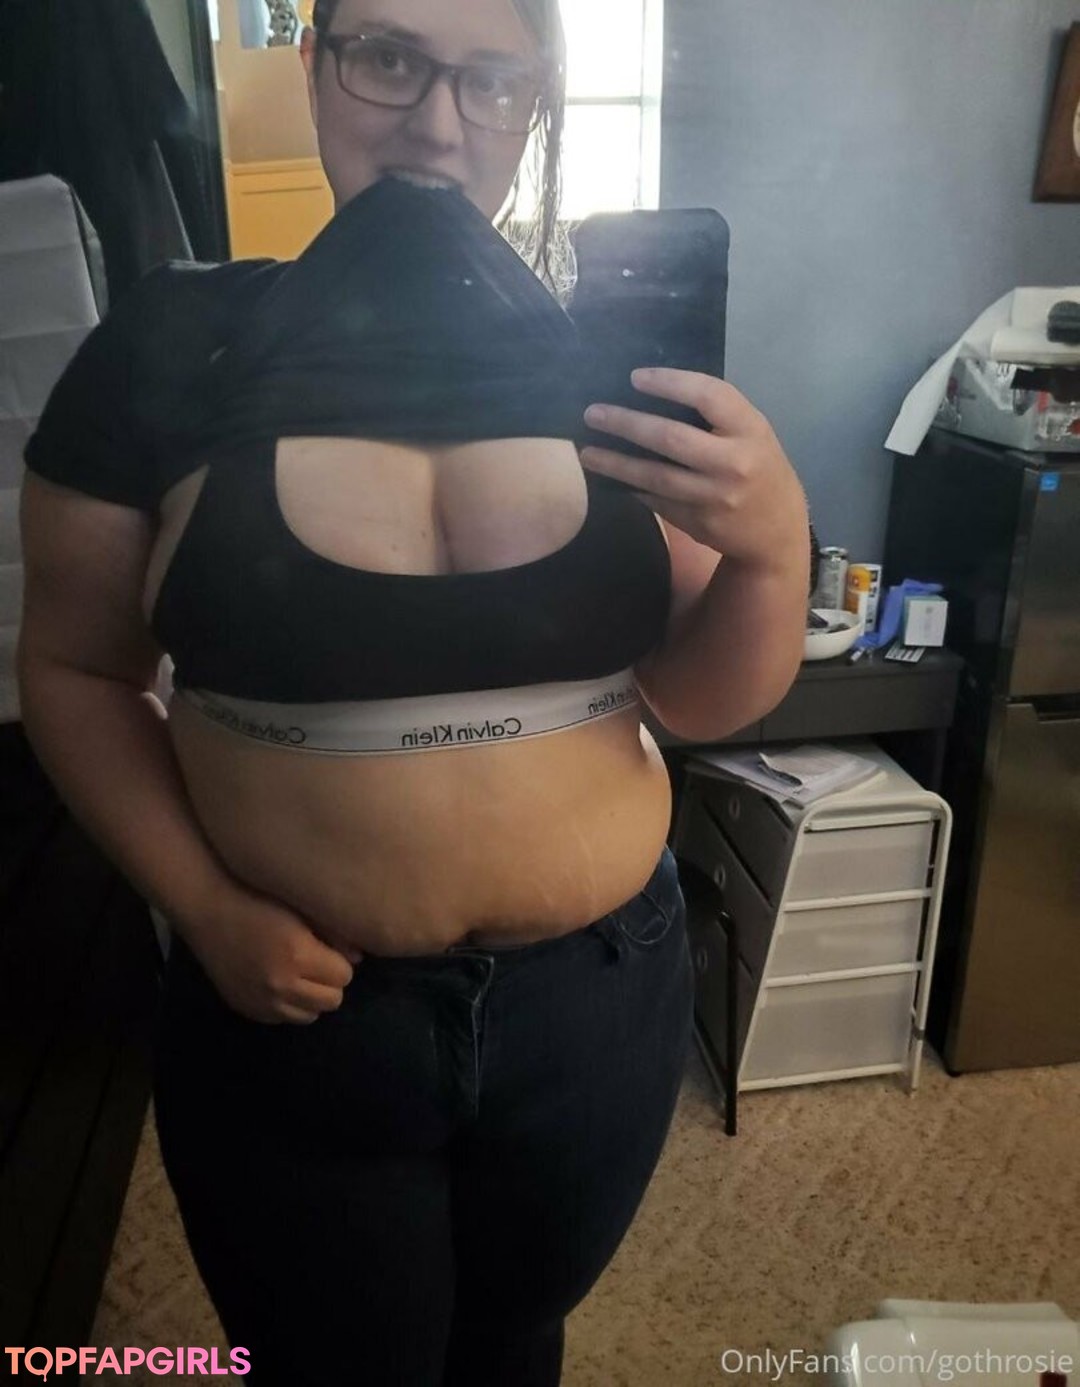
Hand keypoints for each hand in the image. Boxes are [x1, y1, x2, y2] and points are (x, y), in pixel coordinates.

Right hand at [181, 883, 360, 1024]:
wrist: (208, 909)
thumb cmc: (259, 900)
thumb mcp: (301, 909)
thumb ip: (334, 934)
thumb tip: (358, 958)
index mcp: (298, 955)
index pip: (344, 976)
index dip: (340, 962)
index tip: (328, 950)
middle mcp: (280, 985)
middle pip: (332, 1001)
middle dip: (331, 982)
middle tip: (317, 964)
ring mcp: (261, 1002)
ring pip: (309, 1016)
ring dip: (311, 998)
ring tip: (299, 975)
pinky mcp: (246, 1009)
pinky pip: (282, 1020)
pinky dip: (287, 1005)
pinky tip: (278, 983)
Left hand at [581, 368, 807, 569]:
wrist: (776, 532)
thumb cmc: (760, 468)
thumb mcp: (753, 435)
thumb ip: (716, 418)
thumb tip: (653, 398)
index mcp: (751, 429)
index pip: (708, 396)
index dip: (670, 383)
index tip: (635, 377)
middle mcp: (733, 463)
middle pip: (671, 438)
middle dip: (626, 424)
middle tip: (593, 414)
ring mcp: (713, 497)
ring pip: (655, 476)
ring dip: (616, 463)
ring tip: (587, 452)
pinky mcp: (697, 522)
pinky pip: (656, 500)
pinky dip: (632, 487)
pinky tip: (611, 477)